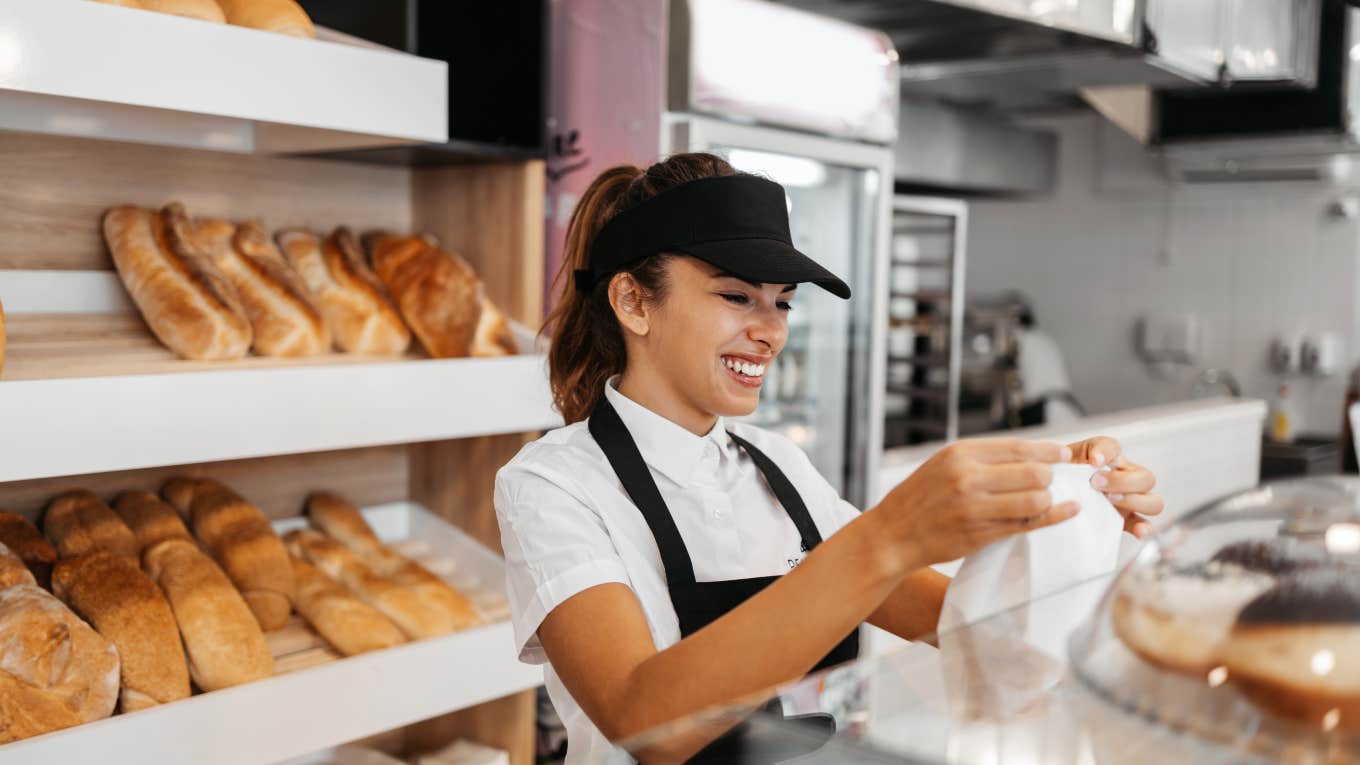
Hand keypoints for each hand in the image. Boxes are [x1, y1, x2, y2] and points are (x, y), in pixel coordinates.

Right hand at [873, 439, 1078, 569]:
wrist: (893, 534)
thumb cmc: (920, 497)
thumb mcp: (944, 464)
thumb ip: (982, 459)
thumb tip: (1029, 454)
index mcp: (960, 454)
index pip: (1018, 448)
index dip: (1048, 451)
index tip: (1063, 454)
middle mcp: (968, 478)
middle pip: (1033, 473)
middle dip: (1049, 477)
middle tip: (1049, 481)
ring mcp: (975, 508)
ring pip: (1035, 500)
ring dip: (1047, 499)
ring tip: (1042, 499)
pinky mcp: (981, 534)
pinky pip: (1027, 524)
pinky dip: (1052, 517)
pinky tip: (1066, 511)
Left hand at [1068, 437, 1162, 538]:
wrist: (1058, 496)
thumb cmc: (1066, 477)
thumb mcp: (1067, 459)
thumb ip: (1083, 454)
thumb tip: (1098, 461)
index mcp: (1110, 459)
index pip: (1112, 448)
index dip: (1105, 453)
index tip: (1094, 462)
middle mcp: (1126, 477)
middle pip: (1145, 477)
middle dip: (1123, 481)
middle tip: (1097, 484)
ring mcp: (1129, 500)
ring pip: (1154, 502)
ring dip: (1135, 501)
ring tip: (1110, 500)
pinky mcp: (1126, 520)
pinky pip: (1144, 525)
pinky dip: (1144, 528)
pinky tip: (1138, 532)